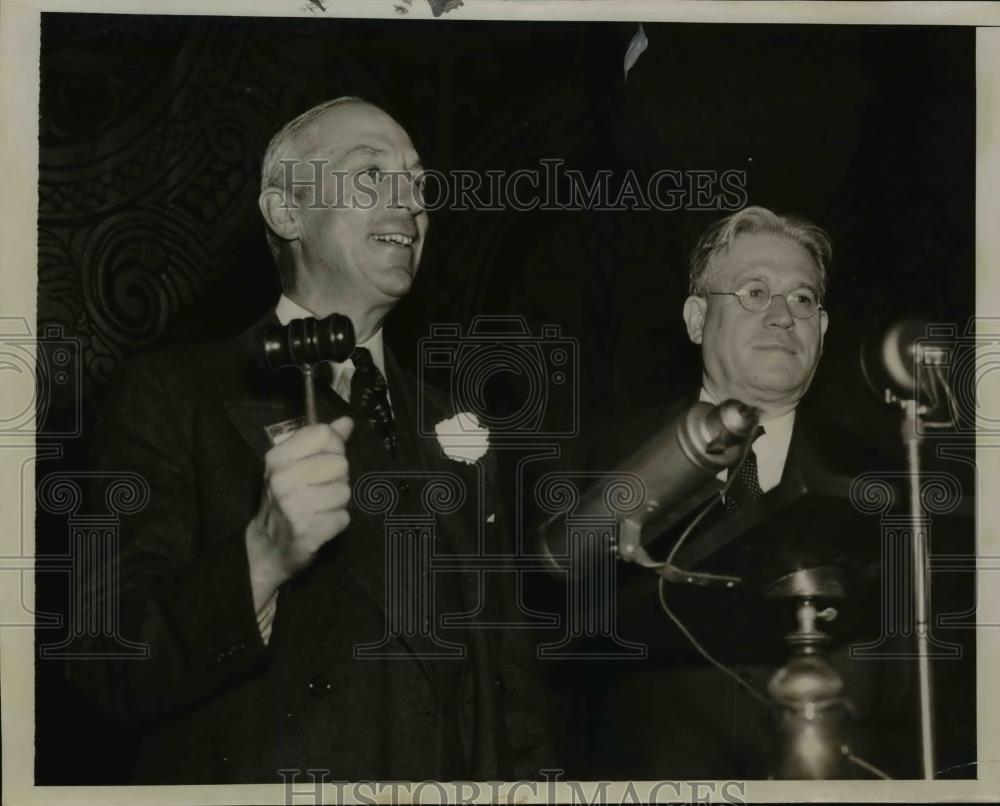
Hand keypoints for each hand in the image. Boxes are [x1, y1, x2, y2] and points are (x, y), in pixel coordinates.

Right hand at [245, 416, 353, 607]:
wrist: (267, 548)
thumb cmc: (285, 500)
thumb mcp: (295, 466)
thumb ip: (322, 442)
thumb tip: (347, 421)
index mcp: (277, 458)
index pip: (323, 434)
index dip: (333, 446)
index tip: (324, 460)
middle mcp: (282, 479)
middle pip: (340, 463)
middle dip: (337, 478)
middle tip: (319, 490)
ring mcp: (293, 506)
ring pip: (345, 491)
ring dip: (337, 502)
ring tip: (318, 508)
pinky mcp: (307, 532)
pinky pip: (343, 517)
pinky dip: (336, 522)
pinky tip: (319, 524)